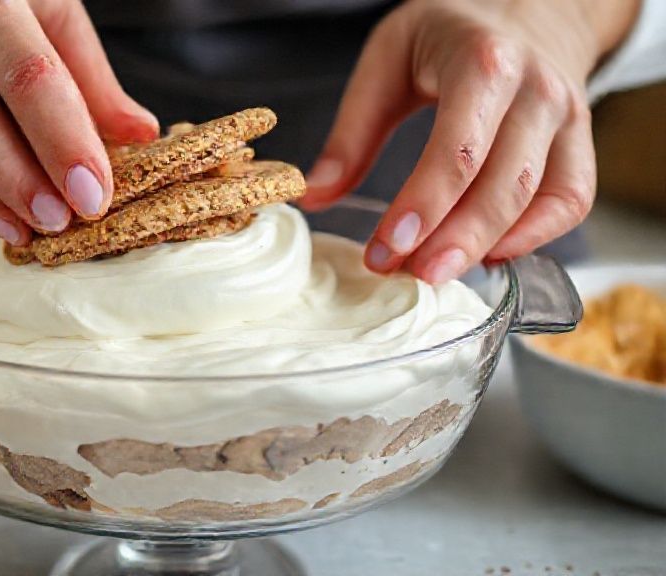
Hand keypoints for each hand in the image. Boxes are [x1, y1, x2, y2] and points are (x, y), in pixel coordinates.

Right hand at [0, 0, 158, 244]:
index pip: (30, 76)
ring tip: (38, 230)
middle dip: (26, 182)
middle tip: (66, 220)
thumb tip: (142, 133)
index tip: (94, 193)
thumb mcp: (53, 21)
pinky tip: (3, 224)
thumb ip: (94, 80)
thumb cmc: (0, 11)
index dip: (64, 141)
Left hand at [300, 0, 638, 282]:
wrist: (527, 7)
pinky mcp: (580, 142)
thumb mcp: (387, 59)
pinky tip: (486, 256)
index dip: (421, 208)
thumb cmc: (449, 33)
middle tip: (406, 275)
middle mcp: (535, 91)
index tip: (385, 249)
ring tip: (432, 272)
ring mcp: (567, 117)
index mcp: (482, 63)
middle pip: (503, 185)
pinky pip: (571, 201)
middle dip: (453, 241)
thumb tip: (314, 196)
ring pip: (539, 199)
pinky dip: (534, 238)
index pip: (457, 150)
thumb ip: (351, 131)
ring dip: (485, 247)